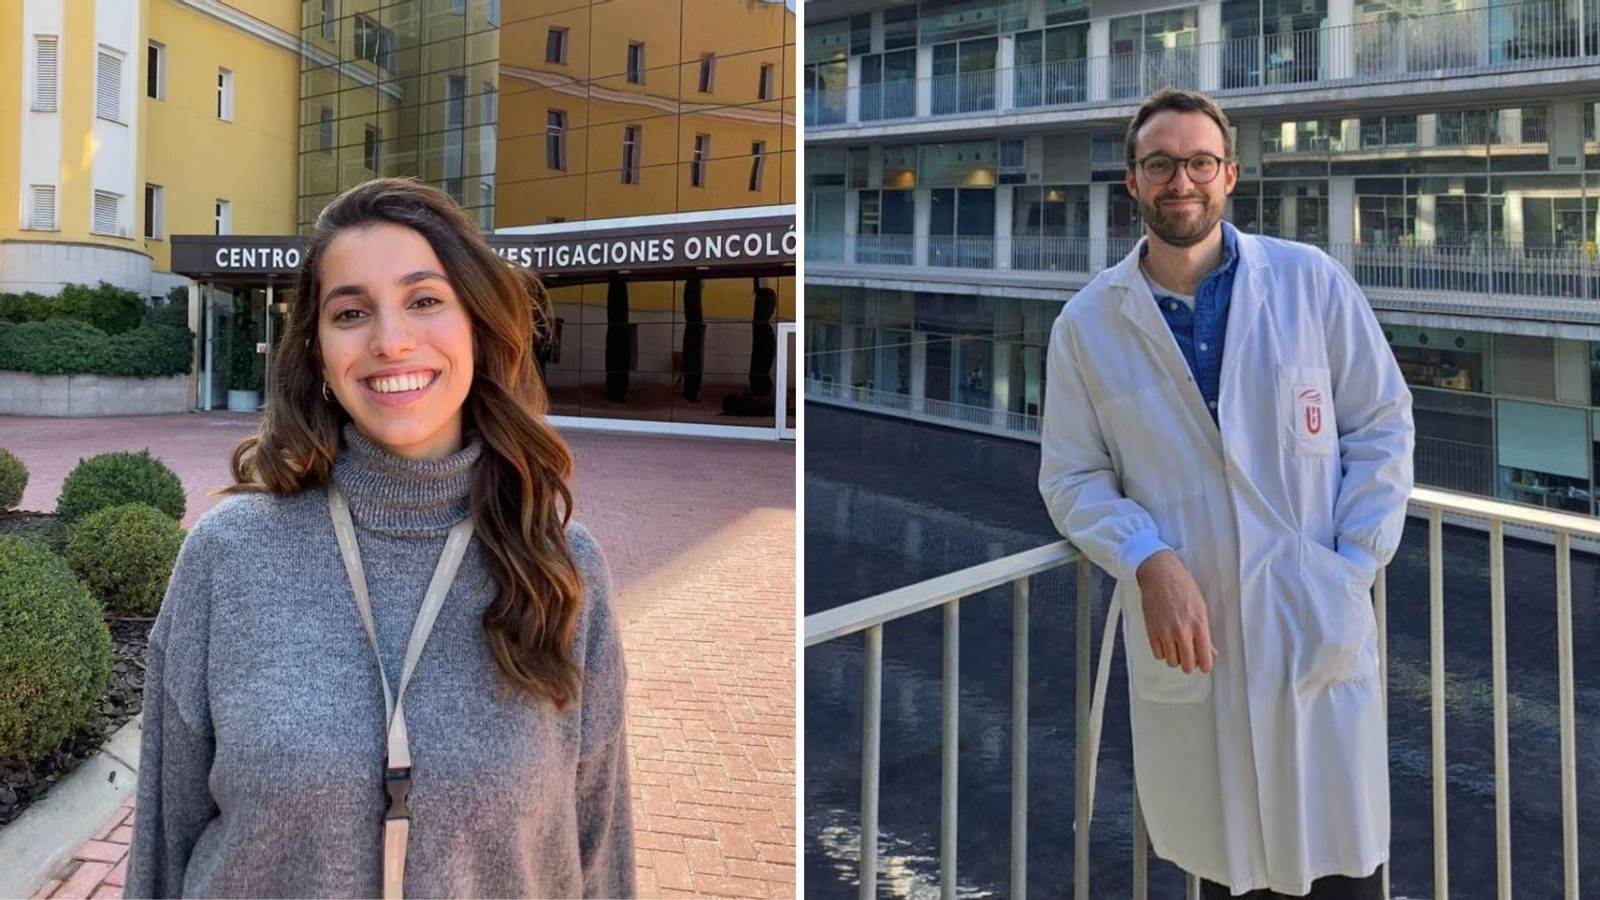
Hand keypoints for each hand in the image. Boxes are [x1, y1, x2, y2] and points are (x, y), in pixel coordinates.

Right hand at [1135, 549, 1216, 674]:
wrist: (1160, 575)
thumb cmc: (1183, 587)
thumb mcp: (1201, 609)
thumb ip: (1205, 634)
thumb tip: (1211, 652)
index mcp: (1199, 625)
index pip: (1205, 659)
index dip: (1205, 665)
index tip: (1204, 664)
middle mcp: (1182, 631)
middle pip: (1187, 665)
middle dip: (1190, 664)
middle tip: (1190, 656)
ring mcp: (1165, 632)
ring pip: (1172, 662)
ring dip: (1175, 657)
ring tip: (1176, 646)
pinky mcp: (1152, 631)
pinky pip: (1158, 654)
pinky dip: (1163, 652)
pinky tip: (1166, 642)